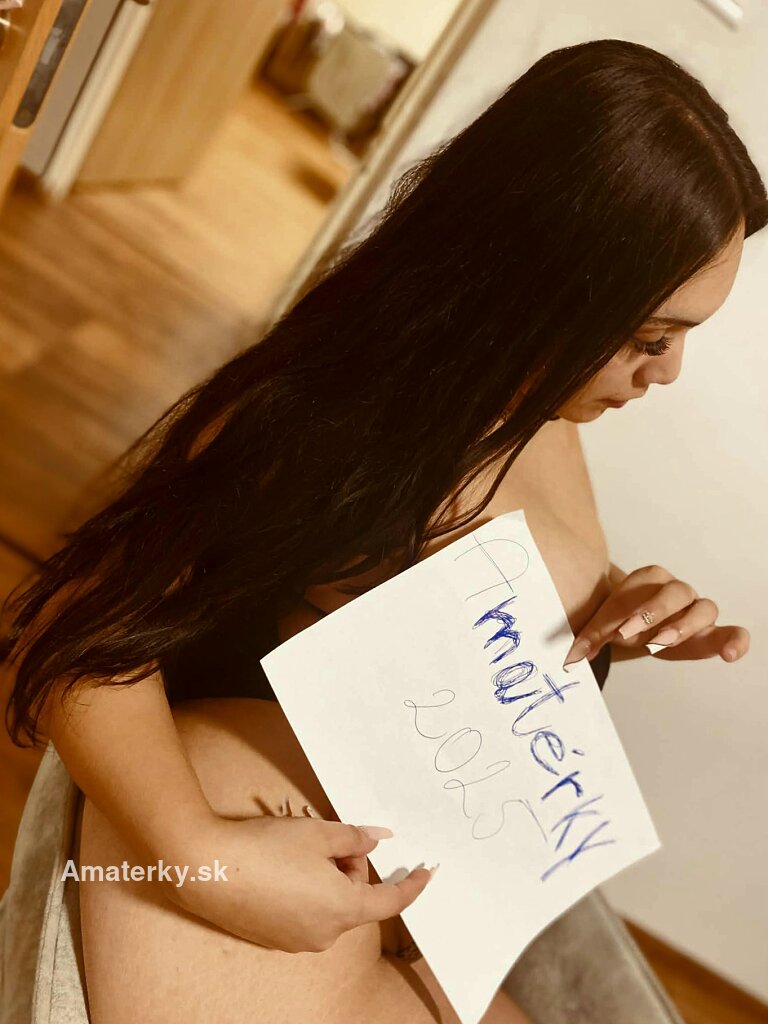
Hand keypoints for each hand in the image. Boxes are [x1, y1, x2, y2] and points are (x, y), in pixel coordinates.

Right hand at [163, 811, 433, 952]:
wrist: (208, 868)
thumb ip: (354, 837)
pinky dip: (306, 891)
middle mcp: (325, 933)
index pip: (391, 900)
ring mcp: (298, 941)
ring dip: (327, 877)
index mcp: (343, 908)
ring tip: (297, 850)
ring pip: (331, 904)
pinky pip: (306, 913)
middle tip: (328, 838)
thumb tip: (377, 840)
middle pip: (356, 897)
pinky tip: (281, 868)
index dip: (412, 884)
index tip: (427, 871)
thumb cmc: (266, 848)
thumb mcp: (318, 833)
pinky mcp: (275, 939)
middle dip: (350, 866)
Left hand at [563, 564, 749, 665]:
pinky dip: (735, 641)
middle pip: (674, 592)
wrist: (635, 626)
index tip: (606, 634)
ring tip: (662, 643)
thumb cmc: (622, 620)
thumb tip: (573, 656)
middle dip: (651, 613)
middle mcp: (676, 591)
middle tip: (626, 634)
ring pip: (704, 608)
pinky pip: (732, 632)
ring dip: (683, 626)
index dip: (620, 609)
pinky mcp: (710, 633)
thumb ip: (592, 637)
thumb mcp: (604, 626)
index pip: (638, 587)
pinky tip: (730, 655)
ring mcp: (696, 610)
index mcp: (648, 578)